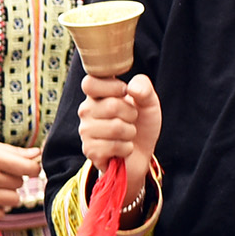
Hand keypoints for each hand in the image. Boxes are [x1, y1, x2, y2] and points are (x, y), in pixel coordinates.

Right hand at [0, 137, 41, 221]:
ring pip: (14, 200)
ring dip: (9, 193)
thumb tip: (37, 153)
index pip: (29, 168)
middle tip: (1, 173)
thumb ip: (15, 152)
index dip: (33, 168)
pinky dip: (0, 207)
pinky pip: (0, 214)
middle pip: (19, 183)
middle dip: (14, 178)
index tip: (30, 168)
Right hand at [78, 73, 161, 201]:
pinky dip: (126, 148)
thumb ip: (144, 88)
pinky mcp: (90, 150)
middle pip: (112, 106)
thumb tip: (131, 88)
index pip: (90, 83)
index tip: (125, 92)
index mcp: (96, 94)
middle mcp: (86, 110)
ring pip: (115, 127)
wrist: (141, 152)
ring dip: (130, 132)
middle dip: (131, 114)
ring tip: (127, 133)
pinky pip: (114, 146)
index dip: (113, 87)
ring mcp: (86, 131)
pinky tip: (122, 148)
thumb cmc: (142, 123)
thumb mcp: (149, 102)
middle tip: (131, 119)